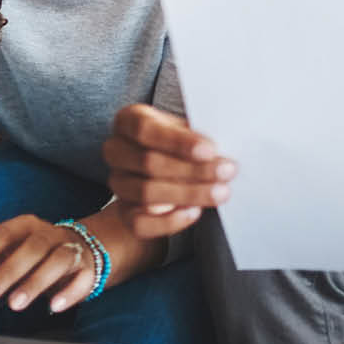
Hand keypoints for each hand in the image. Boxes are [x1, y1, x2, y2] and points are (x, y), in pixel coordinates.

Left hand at [0, 216, 95, 313]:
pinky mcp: (88, 269)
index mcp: (28, 225)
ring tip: (14, 304)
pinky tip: (54, 306)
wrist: (85, 248)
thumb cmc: (37, 252)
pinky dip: (70, 293)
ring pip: (57, 262)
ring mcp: (73, 250)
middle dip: (8, 271)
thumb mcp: (11, 251)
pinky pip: (82, 279)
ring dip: (35, 283)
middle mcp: (52, 235)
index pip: (4, 234)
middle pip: (32, 248)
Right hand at [103, 104, 236, 238]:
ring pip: (146, 193)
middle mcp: (115, 150)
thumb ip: (198, 138)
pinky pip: (140, 223)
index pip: (145, 129)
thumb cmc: (181, 142)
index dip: (178, 142)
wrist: (167, 169)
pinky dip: (169, 221)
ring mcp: (117, 182)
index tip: (210, 150)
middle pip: (148, 162)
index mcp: (128, 120)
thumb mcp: (188, 130)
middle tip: (227, 171)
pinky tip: (194, 212)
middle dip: (193, 169)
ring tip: (220, 192)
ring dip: (188, 194)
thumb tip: (220, 154)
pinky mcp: (123, 212)